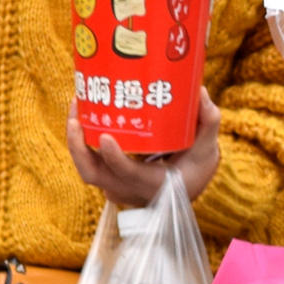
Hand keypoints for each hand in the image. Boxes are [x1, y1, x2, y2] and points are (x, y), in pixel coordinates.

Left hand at [66, 90, 222, 207]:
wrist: (185, 191)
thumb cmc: (195, 169)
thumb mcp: (206, 149)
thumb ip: (208, 122)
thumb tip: (201, 93)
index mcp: (151, 183)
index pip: (126, 173)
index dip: (113, 157)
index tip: (105, 136)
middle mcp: (127, 188)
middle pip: (92, 173)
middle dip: (78, 146)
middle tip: (76, 115)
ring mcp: (114, 185)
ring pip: (86, 167)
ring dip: (76, 139)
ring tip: (77, 105)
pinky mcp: (108, 178)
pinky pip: (89, 161)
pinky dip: (81, 141)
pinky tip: (83, 112)